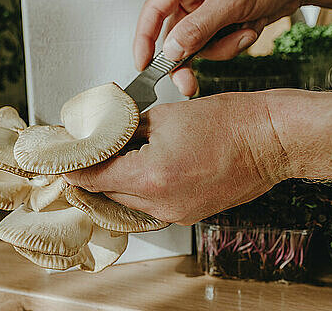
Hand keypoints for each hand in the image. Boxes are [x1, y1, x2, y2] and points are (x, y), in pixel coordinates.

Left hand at [64, 92, 289, 224]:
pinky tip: (144, 167)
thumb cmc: (228, 122)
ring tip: (116, 157)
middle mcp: (161, 203)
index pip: (93, 177)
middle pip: (107, 192)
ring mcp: (177, 213)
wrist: (270, 139)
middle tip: (88, 152)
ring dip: (119, 180)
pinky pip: (152, 204)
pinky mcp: (190, 213)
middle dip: (95, 172)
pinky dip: (142, 188)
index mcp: (150, 177)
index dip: (73, 167)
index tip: (61, 160)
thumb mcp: (163, 117)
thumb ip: (126, 131)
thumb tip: (104, 136)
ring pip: (129, 200)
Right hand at [134, 0, 300, 95]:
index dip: (144, 40)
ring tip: (244, 31)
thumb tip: (171, 50)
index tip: (143, 65)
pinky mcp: (217, 23)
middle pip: (172, 36)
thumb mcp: (232, 0)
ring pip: (195, 46)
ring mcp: (203, 10)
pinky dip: (232, 45)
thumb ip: (198, 28)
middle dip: (188, 58)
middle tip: (188, 83)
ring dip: (221, 48)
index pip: (152, 11)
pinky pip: (214, 47)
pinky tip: (248, 28)